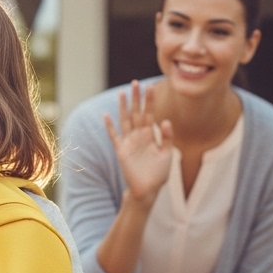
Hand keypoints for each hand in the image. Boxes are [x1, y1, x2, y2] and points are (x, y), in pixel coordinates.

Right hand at [102, 79, 174, 208]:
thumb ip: (167, 138)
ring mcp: (129, 142)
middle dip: (136, 98)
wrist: (148, 190)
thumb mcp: (167, 154)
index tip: (150, 86)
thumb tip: (165, 121)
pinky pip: (114, 136)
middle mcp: (139, 136)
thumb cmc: (158, 173)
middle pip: (136, 112)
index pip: (149, 113)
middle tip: (135, 82)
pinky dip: (109, 126)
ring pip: (125, 120)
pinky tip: (105, 116)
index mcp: (150, 135)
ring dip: (123, 107)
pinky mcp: (121, 151)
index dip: (149, 101)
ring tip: (122, 93)